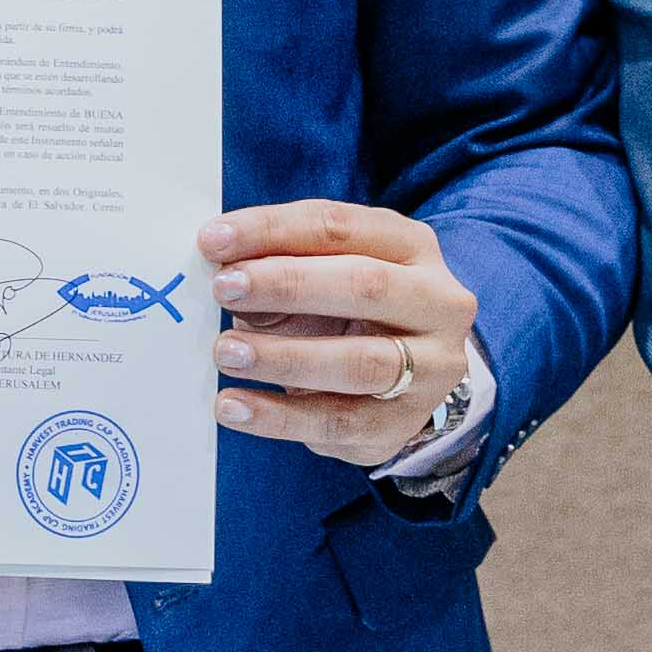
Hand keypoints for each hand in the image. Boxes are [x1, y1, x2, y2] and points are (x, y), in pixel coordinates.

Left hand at [200, 198, 482, 465]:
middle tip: (223, 288)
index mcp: (411, 247)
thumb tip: (223, 269)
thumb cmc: (344, 308)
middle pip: (365, 286)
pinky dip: (277, 417)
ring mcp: (431, 370)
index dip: (273, 230)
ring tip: (225, 352)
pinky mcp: (403, 425)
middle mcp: (438, 305)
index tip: (213, 240)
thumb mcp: (317, 272)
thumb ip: (277, 265)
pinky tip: (232, 406)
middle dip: (287, 284)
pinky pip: (338, 423)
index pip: (340, 227)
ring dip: (284, 357)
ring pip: (359, 363)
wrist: (402, 376)